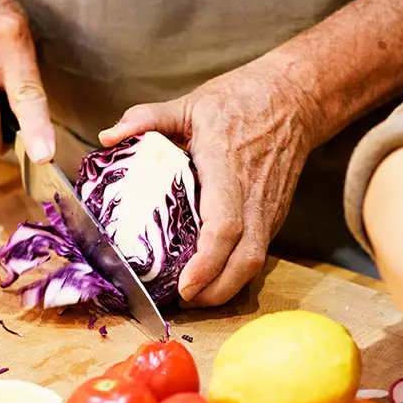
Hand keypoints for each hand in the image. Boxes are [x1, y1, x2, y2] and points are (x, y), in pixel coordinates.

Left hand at [98, 55, 320, 305]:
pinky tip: (211, 279)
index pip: (224, 227)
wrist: (295, 100)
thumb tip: (106, 137)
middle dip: (216, 291)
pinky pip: (257, 254)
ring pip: (255, 263)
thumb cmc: (240, 101)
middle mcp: (253, 197)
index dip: (206, 262)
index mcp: (228, 168)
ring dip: (226, 289)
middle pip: (245, 260)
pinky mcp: (274, 217)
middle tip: (181, 302)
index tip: (184, 285)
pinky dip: (235, 274)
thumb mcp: (189, 103)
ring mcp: (268, 210)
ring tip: (193, 297)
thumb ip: (146, 118)